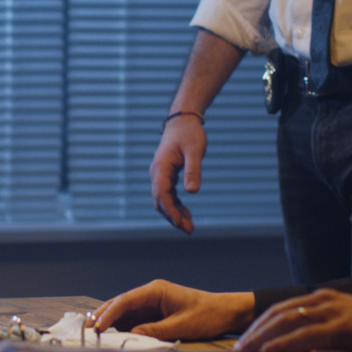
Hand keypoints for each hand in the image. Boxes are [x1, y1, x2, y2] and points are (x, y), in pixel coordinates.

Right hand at [91, 279, 255, 340]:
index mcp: (156, 290)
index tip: (97, 326)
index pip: (126, 300)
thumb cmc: (206, 315)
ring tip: (92, 332)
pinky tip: (110, 334)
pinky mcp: (155, 313)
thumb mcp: (181, 325)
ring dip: (109, 320)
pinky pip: (133, 318)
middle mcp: (150, 293)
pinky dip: (121, 326)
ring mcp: (152, 303)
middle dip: (102, 314)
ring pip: (124, 311)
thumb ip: (154, 331)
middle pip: (120, 303)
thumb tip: (131, 336)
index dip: (109, 313)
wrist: (225, 312)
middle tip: (86, 329)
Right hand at [149, 115, 206, 233]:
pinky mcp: (167, 176)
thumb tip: (192, 191)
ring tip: (189, 227)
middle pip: (160, 200)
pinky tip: (187, 214)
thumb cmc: (189, 134)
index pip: (161, 193)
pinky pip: (169, 195)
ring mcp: (161, 175)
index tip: (179, 223)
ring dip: (174, 214)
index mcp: (161, 167)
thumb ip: (193, 170)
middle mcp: (157, 173)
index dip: (170, 210)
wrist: (183, 121)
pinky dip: (176, 206)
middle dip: (172, 217)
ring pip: (164, 200)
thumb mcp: (195, 150)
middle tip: (188, 230)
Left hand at [234, 288, 351, 351]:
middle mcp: (325, 299)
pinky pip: (305, 335)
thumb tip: (296, 349)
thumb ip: (321, 334)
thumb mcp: (344, 329)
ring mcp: (332, 310)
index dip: (262, 322)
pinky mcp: (341, 326)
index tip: (246, 336)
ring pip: (287, 321)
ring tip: (246, 349)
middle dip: (255, 330)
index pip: (284, 307)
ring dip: (263, 337)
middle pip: (279, 312)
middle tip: (239, 345)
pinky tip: (269, 351)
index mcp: (324, 297)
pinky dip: (283, 343)